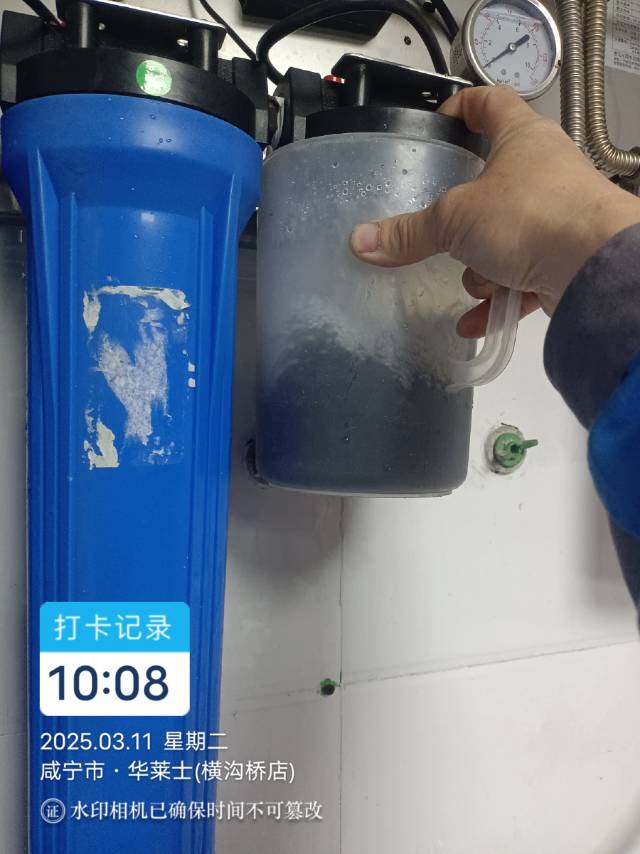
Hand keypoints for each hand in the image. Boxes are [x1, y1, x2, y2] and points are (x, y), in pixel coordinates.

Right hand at [350, 86, 639, 336]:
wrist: (593, 266)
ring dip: (482, 266)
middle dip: (464, 218)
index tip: (440, 124)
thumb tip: (363, 240)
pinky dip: (499, 298)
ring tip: (476, 282)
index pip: (490, 103)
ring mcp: (557, 214)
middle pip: (494, 183)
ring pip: (506, 236)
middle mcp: (544, 170)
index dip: (462, 107)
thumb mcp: (455, 219)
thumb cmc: (531, 215)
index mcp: (521, 138)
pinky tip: (476, 321)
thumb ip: (410, 232)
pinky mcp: (564, 256)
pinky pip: (522, 276)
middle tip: (444, 231)